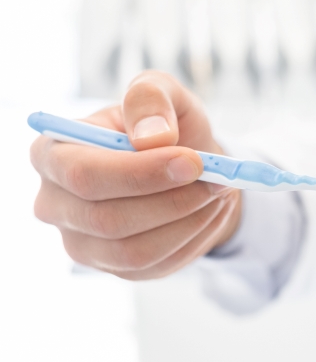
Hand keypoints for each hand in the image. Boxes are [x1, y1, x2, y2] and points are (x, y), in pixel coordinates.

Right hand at [30, 70, 241, 279]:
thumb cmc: (163, 126)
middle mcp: (55, 204)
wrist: (185, 165)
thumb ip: (151, 98)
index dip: (141, 173)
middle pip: (108, 220)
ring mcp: (83, 244)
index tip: (193, 161)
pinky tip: (209, 211)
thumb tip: (154, 136)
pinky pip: (157, 264)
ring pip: (135, 251)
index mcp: (52, 154)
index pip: (84, 175)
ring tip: (218, 192)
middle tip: (218, 180)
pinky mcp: (117, 268)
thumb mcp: (161, 93)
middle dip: (173, 200)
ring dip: (189, 221)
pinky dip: (193, 238)